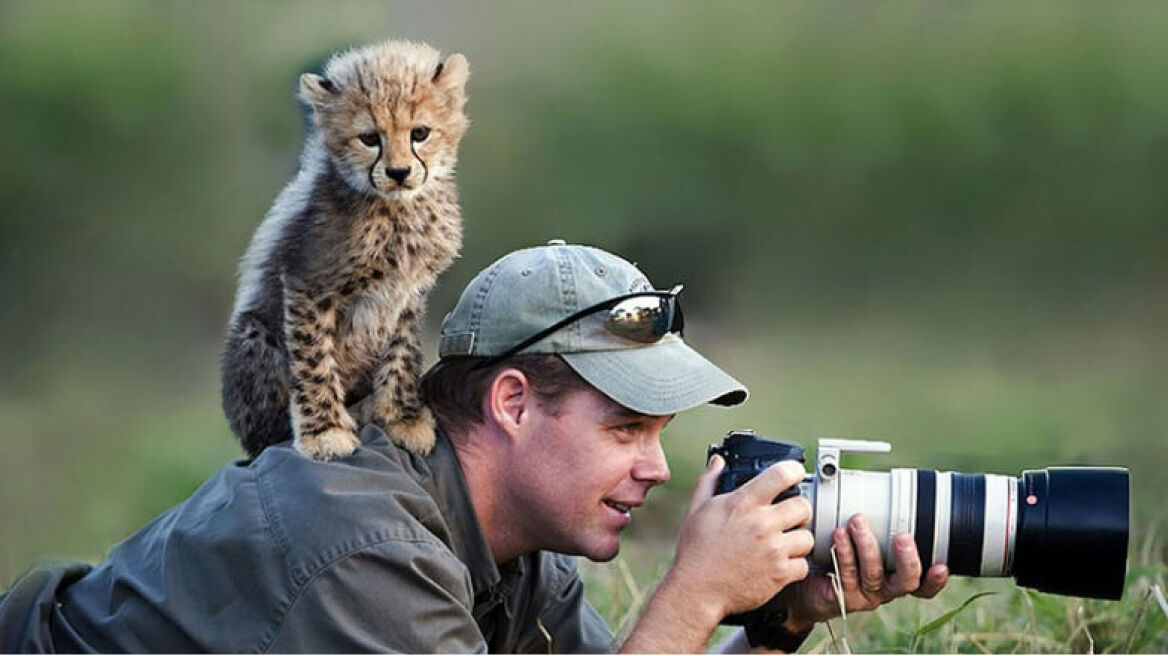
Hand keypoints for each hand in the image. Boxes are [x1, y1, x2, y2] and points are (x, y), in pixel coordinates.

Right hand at [668, 456, 815, 620]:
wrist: (696, 590)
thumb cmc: (696, 551)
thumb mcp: (697, 510)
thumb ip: (709, 481)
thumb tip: (718, 462)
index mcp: (743, 504)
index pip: (781, 474)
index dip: (793, 470)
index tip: (794, 473)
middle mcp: (762, 524)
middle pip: (803, 506)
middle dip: (798, 509)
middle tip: (789, 516)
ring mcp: (773, 550)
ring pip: (807, 537)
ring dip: (798, 539)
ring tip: (785, 543)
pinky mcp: (779, 574)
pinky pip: (803, 564)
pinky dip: (794, 565)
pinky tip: (780, 563)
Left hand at [781, 514, 948, 630]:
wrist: (802, 583)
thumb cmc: (834, 554)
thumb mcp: (858, 537)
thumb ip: (871, 518)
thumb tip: (873, 480)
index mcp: (895, 574)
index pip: (923, 582)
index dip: (935, 578)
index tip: (941, 565)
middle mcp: (884, 587)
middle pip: (907, 581)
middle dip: (907, 558)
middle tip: (902, 537)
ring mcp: (863, 594)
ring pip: (873, 574)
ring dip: (867, 546)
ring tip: (857, 522)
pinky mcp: (841, 597)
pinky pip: (846, 575)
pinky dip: (843, 553)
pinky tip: (838, 535)